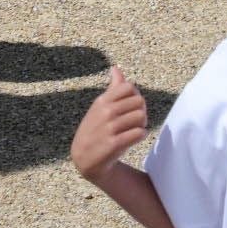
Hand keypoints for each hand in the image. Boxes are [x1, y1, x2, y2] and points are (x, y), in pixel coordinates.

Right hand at [71, 68, 150, 182]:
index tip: (131, 107)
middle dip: (141, 111)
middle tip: (134, 121)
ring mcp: (109, 128)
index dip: (135, 96)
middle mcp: (105, 112)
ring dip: (142, 124)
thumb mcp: (99, 107)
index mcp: (102, 101)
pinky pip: (139, 133)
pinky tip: (133, 139)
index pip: (129, 87)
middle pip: (139, 101)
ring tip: (134, 130)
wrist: (84, 159)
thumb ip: (112, 88)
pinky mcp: (114, 144)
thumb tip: (115, 68)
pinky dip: (140, 136)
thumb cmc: (95, 129)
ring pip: (141, 117)